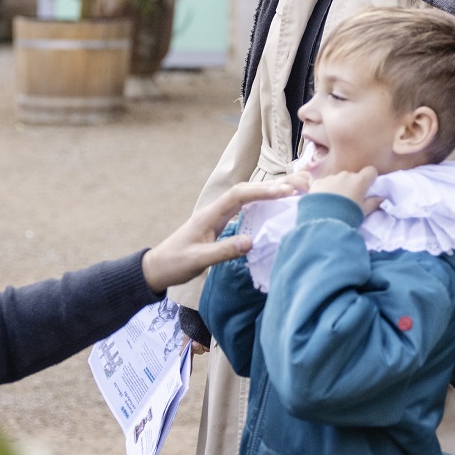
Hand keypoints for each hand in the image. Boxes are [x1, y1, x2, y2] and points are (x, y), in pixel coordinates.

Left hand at [142, 179, 297, 293]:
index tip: (284, 193)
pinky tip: (274, 207)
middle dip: (271, 187)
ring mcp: (217, 216)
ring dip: (267, 193)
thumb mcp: (199, 260)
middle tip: (298, 188)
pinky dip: (260, 204)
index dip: (262, 191)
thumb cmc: (175, 263)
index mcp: (210, 214)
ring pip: (246, 197)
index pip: (240, 195)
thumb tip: (251, 242)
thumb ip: (224, 251)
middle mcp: (215, 211)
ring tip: (293, 192)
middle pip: (246, 190)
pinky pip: (244, 208)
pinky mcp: (220, 224)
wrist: (157, 267)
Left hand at [308, 165, 380, 213]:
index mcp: (360, 181)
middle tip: (350, 199)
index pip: (370, 171)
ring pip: (338, 179)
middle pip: (353, 176)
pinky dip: (326, 189)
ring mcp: (331, 177)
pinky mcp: (318, 182)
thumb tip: (381, 198)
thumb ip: (373, 203)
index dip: (370, 178)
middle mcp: (345, 175)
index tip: (367, 187)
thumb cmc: (348, 216)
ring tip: (334, 203)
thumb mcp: (364, 211)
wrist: (324, 221)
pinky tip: (323, 202)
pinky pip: (325, 183)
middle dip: (352, 184)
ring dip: (338, 186)